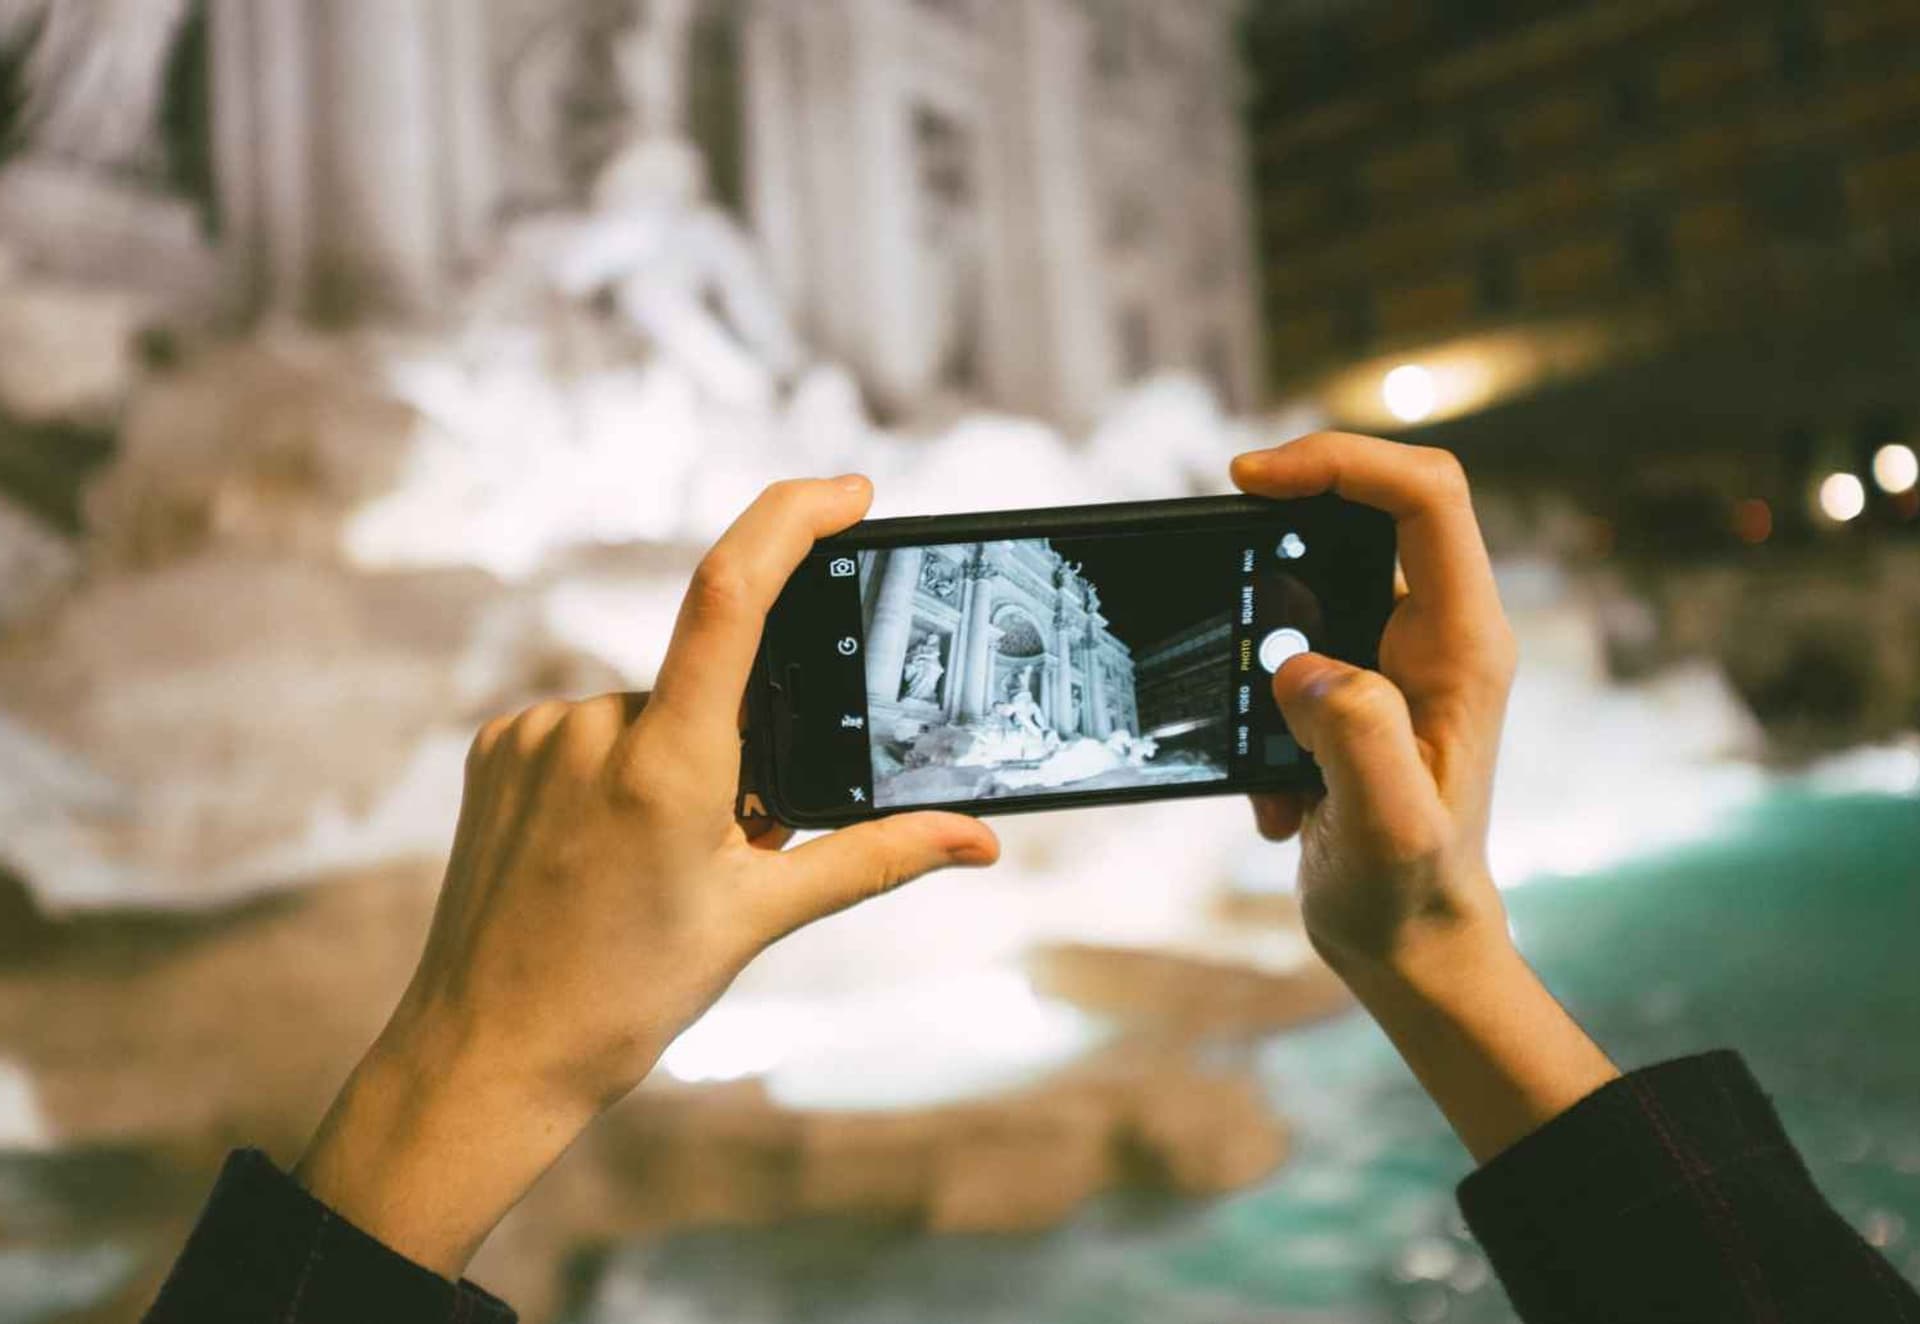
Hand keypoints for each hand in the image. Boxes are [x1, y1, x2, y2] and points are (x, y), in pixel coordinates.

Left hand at [296, 477, 998, 1274]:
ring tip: (650, 866)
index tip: (848, 492)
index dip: (793, 518)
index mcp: (668, 765)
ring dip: (676, 763)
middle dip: (741, 745)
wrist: (483, 1055)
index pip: (732, 593)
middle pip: (708, 686)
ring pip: (649, 713)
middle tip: (725, 843)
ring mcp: (535, 735)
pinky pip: (589, 729)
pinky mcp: (496, 748)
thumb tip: (977, 838)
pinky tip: (599, 850)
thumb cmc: (622, 996)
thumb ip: (875, 858)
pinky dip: (618, 771)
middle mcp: (593, 729)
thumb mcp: (758, 920)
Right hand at [1232, 434, 1614, 1160]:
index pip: (1425, 495)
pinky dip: (1257, 695)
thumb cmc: (1409, 894)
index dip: (1341, 462)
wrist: (1409, 945)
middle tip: (1219, 555)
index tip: (1252, 480)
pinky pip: (1294, 637)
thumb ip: (1356, 734)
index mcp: (1464, 645)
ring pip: (1323, 569)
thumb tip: (1299, 665)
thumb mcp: (1389, 827)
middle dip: (1287, 522)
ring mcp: (1400, 654)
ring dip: (1263, 628)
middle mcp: (1440, 632)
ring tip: (1259, 733)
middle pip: (1375, 503)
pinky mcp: (1359, 682)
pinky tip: (1273, 782)